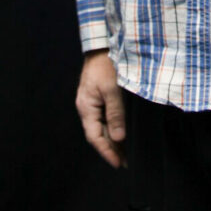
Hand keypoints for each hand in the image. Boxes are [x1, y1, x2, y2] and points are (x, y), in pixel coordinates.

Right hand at [76, 49, 126, 167]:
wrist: (101, 46)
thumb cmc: (106, 66)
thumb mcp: (113, 89)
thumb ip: (115, 114)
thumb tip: (118, 138)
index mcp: (86, 108)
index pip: (95, 137)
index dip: (107, 151)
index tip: (118, 164)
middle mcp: (86, 108)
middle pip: (97, 134)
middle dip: (110, 149)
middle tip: (124, 162)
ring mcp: (90, 102)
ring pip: (100, 127)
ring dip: (111, 140)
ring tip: (123, 153)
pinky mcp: (97, 97)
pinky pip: (102, 118)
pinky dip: (111, 128)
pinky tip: (119, 133)